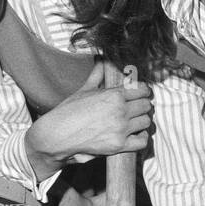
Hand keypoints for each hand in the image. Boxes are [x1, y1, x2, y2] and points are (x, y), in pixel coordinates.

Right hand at [25, 61, 152, 166]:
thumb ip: (97, 74)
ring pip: (146, 122)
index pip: (143, 89)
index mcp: (114, 95)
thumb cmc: (69, 111)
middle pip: (146, 105)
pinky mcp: (119, 145)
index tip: (141, 93)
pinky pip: (143, 141)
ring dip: (142, 120)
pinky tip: (136, 134)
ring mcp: (121, 129)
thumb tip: (102, 60)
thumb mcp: (84, 89)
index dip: (143, 91)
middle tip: (137, 108)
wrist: (57, 134)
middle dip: (143, 105)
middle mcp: (120, 111)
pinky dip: (142, 137)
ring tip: (135, 120)